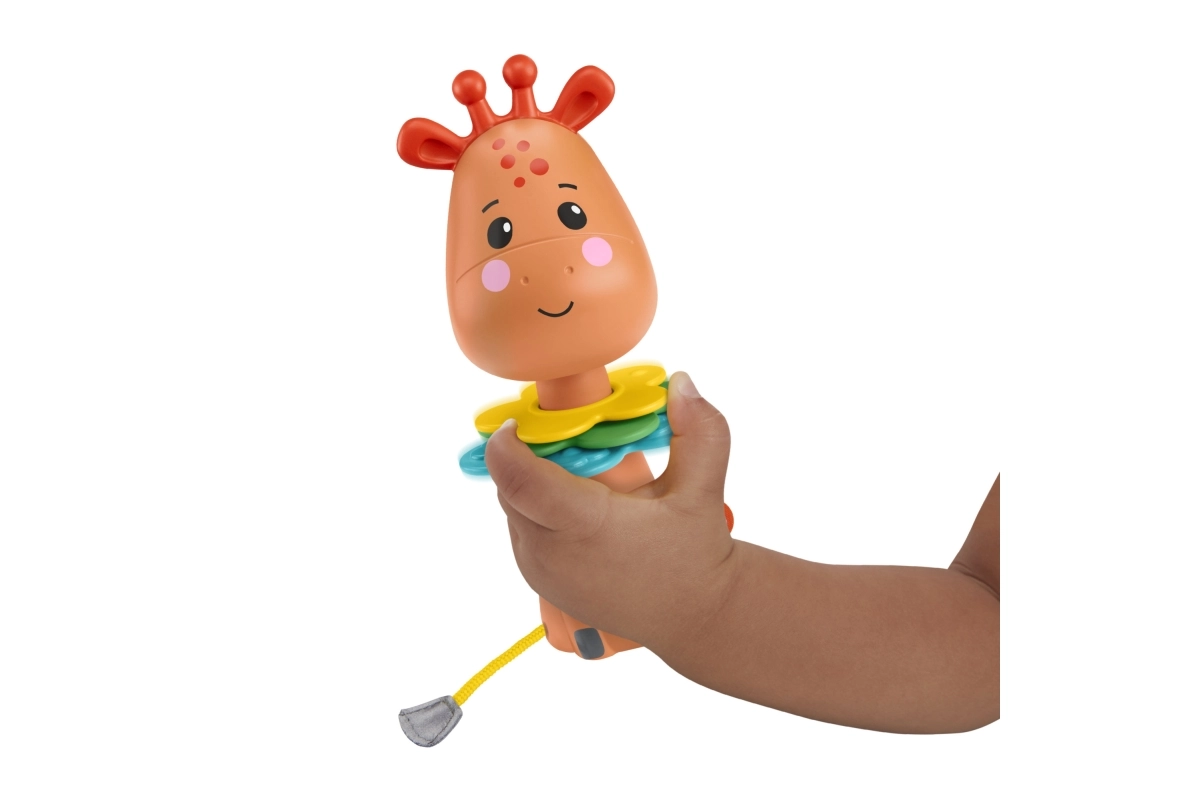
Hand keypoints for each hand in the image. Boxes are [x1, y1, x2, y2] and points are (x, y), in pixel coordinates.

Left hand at [484, 372, 737, 652]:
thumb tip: (681, 383)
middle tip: (568, 440)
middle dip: (529, 455)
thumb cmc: (695, 555)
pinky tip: (580, 504)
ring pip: (512, 507)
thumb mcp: (702, 489)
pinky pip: (521, 529)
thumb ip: (699, 431)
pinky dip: (538, 508)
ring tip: (582, 476)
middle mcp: (553, 553)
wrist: (694, 616)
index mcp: (585, 526)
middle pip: (510, 486)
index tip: (521, 421)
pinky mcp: (538, 581)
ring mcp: (540, 571)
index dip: (507, 443)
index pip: (518, 479)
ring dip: (533, 482)